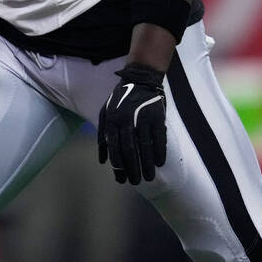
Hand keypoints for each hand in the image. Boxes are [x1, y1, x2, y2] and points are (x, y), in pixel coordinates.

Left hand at [98, 62, 166, 184]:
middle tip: (135, 182)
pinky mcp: (157, 116)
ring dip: (147, 165)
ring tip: (148, 177)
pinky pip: (159, 138)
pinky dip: (159, 152)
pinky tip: (159, 163)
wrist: (141, 79)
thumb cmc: (121, 99)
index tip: (121, 178)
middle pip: (130, 150)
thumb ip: (102, 136)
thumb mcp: (105, 113)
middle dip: (132, 169)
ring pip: (145, 147)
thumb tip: (102, 160)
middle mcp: (126, 120)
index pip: (114, 148)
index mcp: (112, 120)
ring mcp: (142, 118)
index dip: (118, 166)